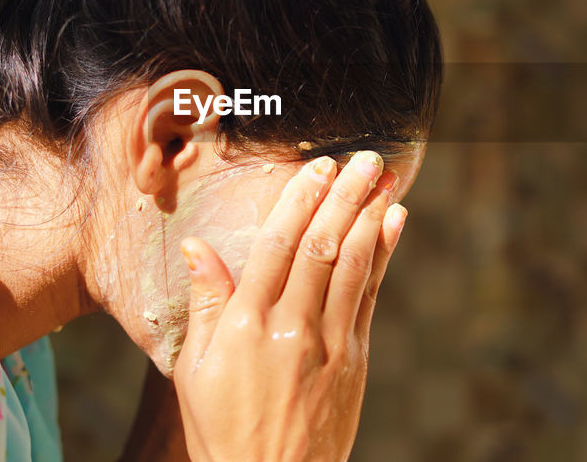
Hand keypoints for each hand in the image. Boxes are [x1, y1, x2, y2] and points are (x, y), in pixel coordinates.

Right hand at [173, 151, 406, 461]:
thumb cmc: (222, 429)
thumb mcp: (194, 371)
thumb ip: (205, 304)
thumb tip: (197, 247)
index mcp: (246, 326)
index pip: (276, 247)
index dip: (299, 201)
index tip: (317, 167)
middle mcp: (291, 328)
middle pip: (321, 247)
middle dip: (344, 197)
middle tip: (363, 158)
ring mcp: (328, 344)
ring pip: (352, 265)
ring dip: (370, 215)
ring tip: (384, 177)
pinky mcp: (354, 360)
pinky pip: (369, 296)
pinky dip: (383, 256)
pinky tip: (392, 223)